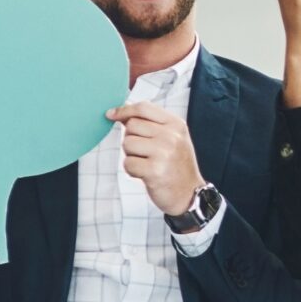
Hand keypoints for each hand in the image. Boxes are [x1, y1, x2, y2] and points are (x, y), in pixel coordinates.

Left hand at [110, 101, 203, 215]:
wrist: (189, 194)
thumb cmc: (176, 164)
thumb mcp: (172, 138)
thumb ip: (150, 123)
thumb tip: (119, 113)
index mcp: (176, 124)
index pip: (143, 107)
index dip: (124, 110)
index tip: (111, 114)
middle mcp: (171, 136)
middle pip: (132, 125)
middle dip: (131, 138)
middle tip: (146, 152)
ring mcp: (164, 153)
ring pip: (127, 144)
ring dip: (131, 155)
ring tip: (147, 163)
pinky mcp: (154, 171)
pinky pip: (128, 163)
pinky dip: (132, 170)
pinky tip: (146, 174)